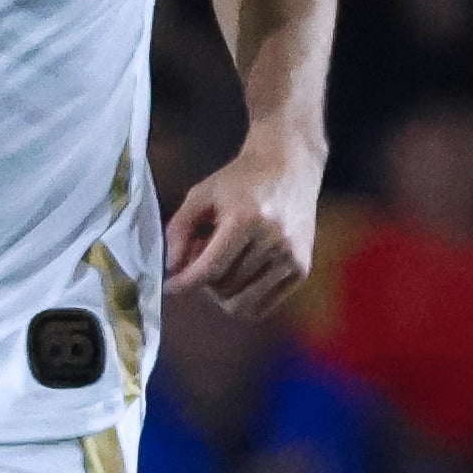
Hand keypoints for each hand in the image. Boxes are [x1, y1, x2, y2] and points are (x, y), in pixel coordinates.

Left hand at [164, 134, 320, 318]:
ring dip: (224, 292)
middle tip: (203, 259)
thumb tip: (171, 268)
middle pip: (225, 286)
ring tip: (223, 266)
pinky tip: (241, 275)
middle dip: (205, 281)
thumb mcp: (202, 194)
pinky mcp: (302, 269)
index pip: (211, 267)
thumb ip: (179, 228)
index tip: (169, 287)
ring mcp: (291, 257)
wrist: (290, 167)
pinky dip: (245, 298)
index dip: (186, 283)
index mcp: (246, 219)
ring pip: (244, 302)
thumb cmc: (240, 180)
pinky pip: (264, 306)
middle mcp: (273, 241)